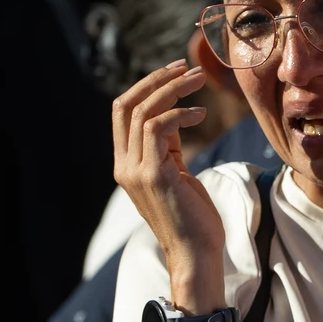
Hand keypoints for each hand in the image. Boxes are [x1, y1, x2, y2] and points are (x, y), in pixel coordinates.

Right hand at [113, 61, 225, 290]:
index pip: (122, 111)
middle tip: (186, 67)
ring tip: (199, 82)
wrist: (196, 254)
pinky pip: (158, 128)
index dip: (146, 86)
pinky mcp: (153, 176)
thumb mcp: (175, 172)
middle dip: (156, 80)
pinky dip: (180, 114)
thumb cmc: (193, 216)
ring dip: (173, 90)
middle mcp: (124, 166)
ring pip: (142, 112)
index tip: (175, 72)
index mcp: (125, 164)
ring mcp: (135, 171)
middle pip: (126, 105)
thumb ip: (166, 146)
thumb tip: (174, 114)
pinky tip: (200, 114)